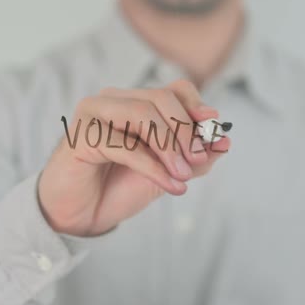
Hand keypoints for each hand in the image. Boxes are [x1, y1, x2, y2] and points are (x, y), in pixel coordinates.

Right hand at [38, 80, 230, 235]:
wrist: (79, 216)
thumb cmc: (117, 188)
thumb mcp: (166, 172)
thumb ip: (194, 157)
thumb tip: (225, 141)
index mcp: (134, 102)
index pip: (174, 89)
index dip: (197, 108)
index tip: (214, 133)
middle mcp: (113, 100)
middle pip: (160, 98)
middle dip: (185, 130)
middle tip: (198, 160)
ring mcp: (94, 114)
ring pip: (142, 114)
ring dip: (170, 146)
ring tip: (184, 175)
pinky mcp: (80, 136)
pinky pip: (125, 145)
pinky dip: (154, 166)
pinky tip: (171, 185)